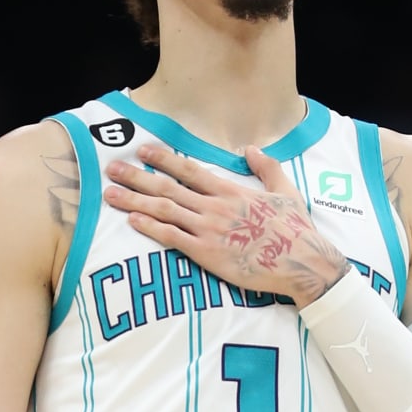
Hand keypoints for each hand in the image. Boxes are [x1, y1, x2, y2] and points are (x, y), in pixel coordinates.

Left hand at [103, 138, 349, 306]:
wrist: (301, 262)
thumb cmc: (296, 230)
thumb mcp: (286, 191)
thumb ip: (266, 168)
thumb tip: (250, 149)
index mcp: (231, 191)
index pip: (190, 169)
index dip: (164, 159)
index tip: (143, 150)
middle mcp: (214, 206)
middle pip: (168, 187)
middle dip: (137, 176)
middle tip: (112, 168)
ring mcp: (208, 229)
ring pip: (164, 210)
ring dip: (134, 200)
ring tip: (110, 194)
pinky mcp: (207, 253)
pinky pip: (172, 238)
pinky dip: (151, 228)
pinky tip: (133, 220)